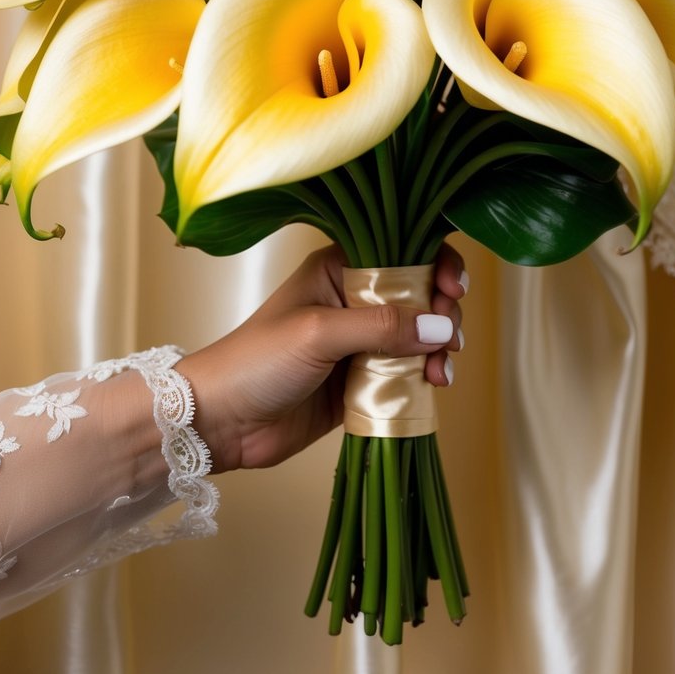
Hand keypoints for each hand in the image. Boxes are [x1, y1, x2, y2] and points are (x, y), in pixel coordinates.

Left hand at [178, 244, 466, 471]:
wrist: (221, 421)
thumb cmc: (256, 361)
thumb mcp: (319, 332)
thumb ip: (381, 326)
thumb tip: (441, 327)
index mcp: (338, 268)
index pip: (401, 252)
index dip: (435, 264)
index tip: (453, 289)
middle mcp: (353, 299)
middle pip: (419, 295)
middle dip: (443, 313)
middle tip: (448, 338)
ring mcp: (359, 342)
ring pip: (419, 336)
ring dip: (439, 349)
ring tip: (440, 370)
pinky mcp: (362, 381)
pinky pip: (407, 372)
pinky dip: (426, 376)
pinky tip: (433, 385)